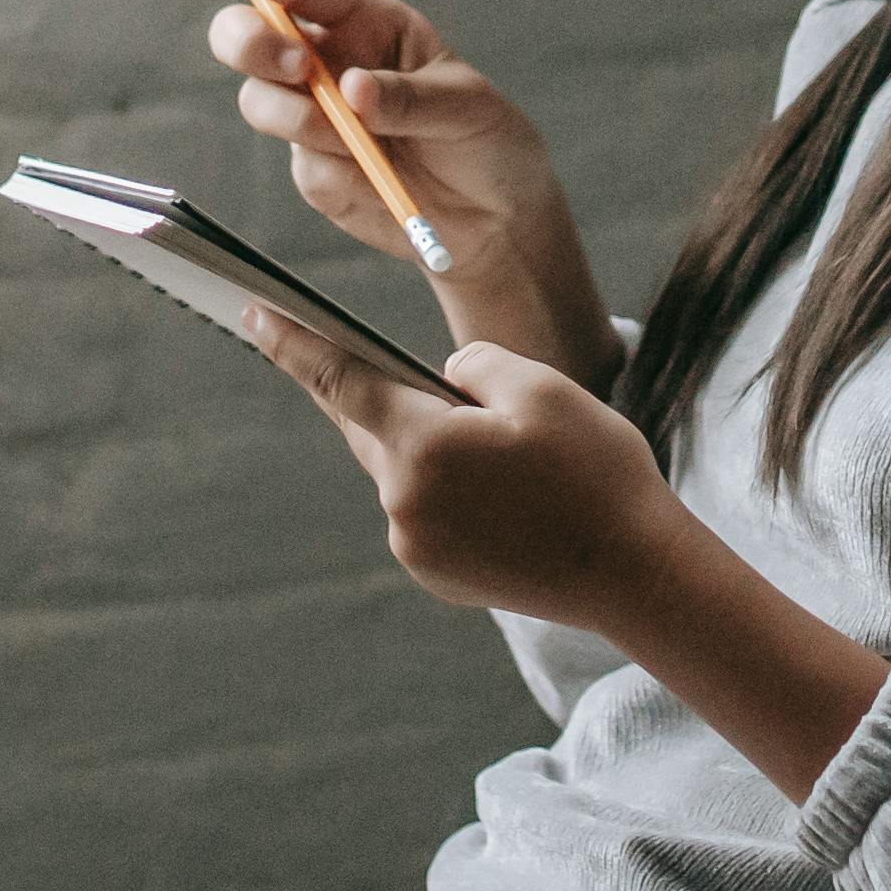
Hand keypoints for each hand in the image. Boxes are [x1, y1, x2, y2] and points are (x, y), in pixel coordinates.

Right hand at [208, 0, 621, 383]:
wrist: (493, 222)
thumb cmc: (487, 142)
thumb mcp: (467, 108)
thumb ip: (409, 98)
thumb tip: (350, 90)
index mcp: (371, 25)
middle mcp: (331, 63)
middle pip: (251, 35)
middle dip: (251, 43)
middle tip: (297, 69)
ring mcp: (316, 117)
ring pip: (261, 102)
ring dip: (300, 120)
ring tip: (363, 145)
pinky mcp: (314, 169)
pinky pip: (302, 166)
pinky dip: (338, 175)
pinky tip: (381, 183)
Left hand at [252, 322, 687, 629]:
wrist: (637, 576)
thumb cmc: (596, 473)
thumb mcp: (541, 387)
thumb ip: (473, 365)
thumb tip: (443, 380)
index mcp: (423, 448)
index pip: (342, 382)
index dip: (294, 345)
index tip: (253, 315)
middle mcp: (404, 503)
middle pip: (370, 426)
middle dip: (373, 391)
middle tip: (365, 359)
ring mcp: (416, 546)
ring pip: (402, 469)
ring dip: (428, 443)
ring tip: (501, 442)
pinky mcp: (437, 574)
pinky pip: (424, 510)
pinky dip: (446, 485)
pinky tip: (504, 487)